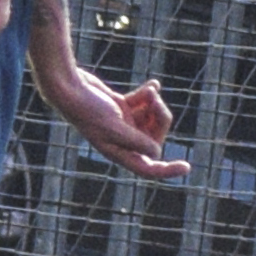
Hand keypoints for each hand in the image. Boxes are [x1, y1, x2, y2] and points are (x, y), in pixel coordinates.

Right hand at [46, 69, 189, 179]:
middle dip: (160, 117)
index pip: (148, 167)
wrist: (69, 87)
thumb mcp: (115, 127)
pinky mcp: (121, 107)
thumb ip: (137, 141)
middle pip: (154, 136)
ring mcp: (123, 124)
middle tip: (154, 100)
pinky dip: (149, 95)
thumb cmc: (88, 109)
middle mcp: (122, 141)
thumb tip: (157, 153)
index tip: (186, 167)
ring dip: (154, 104)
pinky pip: (144, 104)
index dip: (167, 170)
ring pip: (151, 118)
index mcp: (119, 152)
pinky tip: (153, 85)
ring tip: (149, 91)